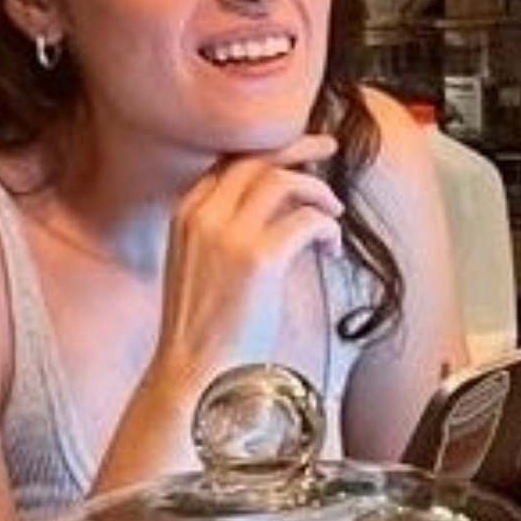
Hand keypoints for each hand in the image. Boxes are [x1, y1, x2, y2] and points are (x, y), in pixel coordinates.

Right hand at [154, 133, 343, 382]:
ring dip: (318, 192)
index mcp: (186, 213)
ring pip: (284, 181)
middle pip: (257, 159)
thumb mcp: (197, 265)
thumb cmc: (203, 330)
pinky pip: (308, 220)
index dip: (269, 152)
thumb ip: (222, 231)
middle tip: (328, 147)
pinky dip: (328, 229)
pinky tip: (331, 249)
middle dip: (298, 147)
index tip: (295, 153)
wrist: (193, 372)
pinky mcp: (259, 258)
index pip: (231, 162)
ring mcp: (229, 234)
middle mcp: (204, 215)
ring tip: (334, 214)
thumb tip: (276, 213)